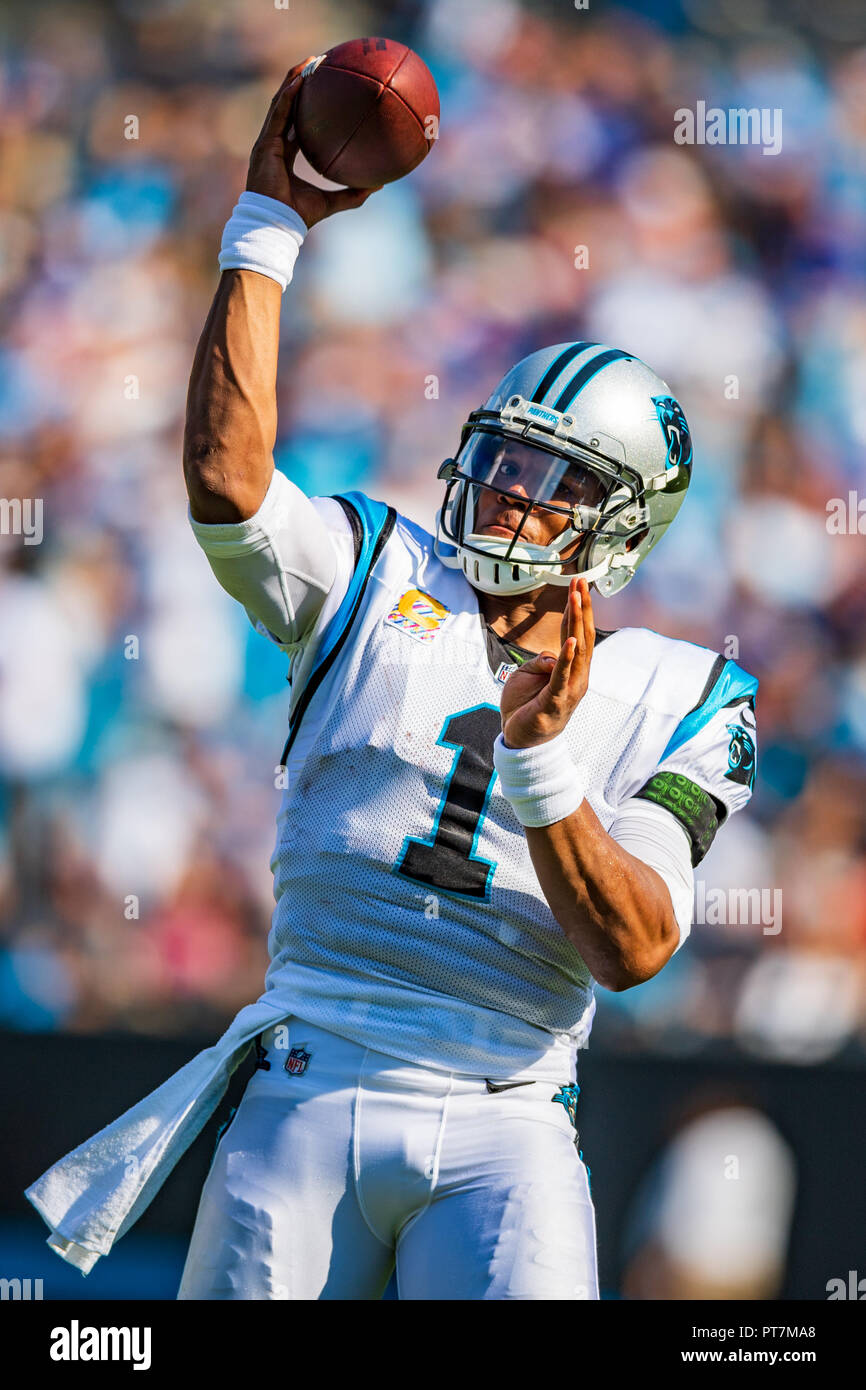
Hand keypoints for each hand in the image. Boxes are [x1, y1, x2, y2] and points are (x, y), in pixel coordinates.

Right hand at [245, 59, 381, 226]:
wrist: (276, 225)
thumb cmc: (299, 217)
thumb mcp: (332, 201)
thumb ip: (353, 193)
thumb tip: (380, 184)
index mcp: (285, 154)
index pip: (296, 122)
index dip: (307, 103)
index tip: (323, 87)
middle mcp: (275, 143)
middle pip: (288, 104)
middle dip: (301, 81)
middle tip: (320, 64)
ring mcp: (267, 141)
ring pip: (281, 101)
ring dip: (294, 78)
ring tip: (311, 60)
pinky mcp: (264, 143)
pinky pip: (278, 112)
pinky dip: (289, 94)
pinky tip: (301, 78)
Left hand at [500, 578, 594, 748]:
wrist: (521, 743)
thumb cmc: (526, 708)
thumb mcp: (529, 676)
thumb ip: (542, 662)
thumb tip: (551, 653)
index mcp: (571, 669)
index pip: (576, 632)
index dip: (577, 608)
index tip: (577, 583)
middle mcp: (577, 677)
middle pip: (583, 635)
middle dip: (581, 607)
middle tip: (580, 581)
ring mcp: (569, 689)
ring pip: (577, 651)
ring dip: (576, 622)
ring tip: (576, 599)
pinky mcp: (556, 702)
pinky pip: (563, 676)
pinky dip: (567, 658)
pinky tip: (571, 641)